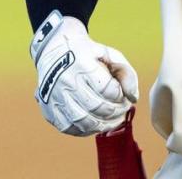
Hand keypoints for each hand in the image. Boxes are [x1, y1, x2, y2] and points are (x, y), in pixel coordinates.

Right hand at [31, 10, 138, 135]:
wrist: (54, 50)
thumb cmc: (88, 54)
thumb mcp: (110, 54)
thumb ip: (126, 73)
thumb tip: (133, 98)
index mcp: (83, 64)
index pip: (107, 89)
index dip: (121, 97)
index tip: (126, 98)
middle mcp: (66, 81)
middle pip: (96, 106)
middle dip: (115, 112)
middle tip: (123, 111)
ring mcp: (55, 96)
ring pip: (82, 120)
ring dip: (103, 125)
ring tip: (113, 121)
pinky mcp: (48, 108)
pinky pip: (68, 127)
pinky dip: (85, 131)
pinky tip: (96, 125)